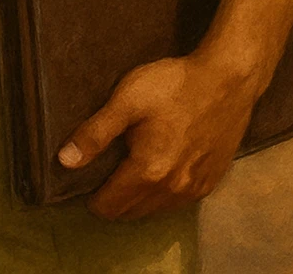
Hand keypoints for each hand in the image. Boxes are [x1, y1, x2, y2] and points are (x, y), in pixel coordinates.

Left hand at [57, 52, 257, 219]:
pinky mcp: (210, 182)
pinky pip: (177, 201)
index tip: (88, 177)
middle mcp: (172, 190)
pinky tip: (161, 166)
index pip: (108, 206)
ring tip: (132, 166)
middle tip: (108, 169)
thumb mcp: (127, 100)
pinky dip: (163, 192)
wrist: (227, 79)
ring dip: (138, 197)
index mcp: (148, 171)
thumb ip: (95, 133)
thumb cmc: (175, 84)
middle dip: (113, 199)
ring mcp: (194, 189)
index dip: (92, 196)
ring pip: (154, 210)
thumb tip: (65, 161)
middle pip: (130, 212)